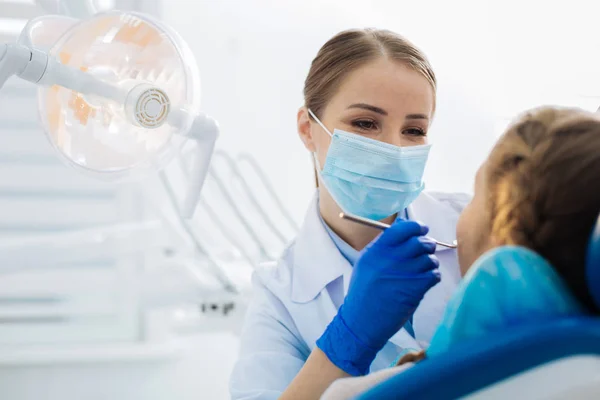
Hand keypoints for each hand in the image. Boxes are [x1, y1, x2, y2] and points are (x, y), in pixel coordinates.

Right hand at [317, 220, 439, 374]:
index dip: (416, 226)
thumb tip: (404, 226)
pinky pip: (434, 275)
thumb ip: (383, 244)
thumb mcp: (366, 262)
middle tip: (426, 249)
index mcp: (377, 250)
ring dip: (430, 262)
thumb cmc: (364, 291)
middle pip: (420, 241)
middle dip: (427, 244)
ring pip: (430, 259)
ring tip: (423, 269)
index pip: (403, 228)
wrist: (363, 320)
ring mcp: (404, 274)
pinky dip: (433, 276)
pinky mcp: (416, 289)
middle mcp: (391, 259)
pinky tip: (425, 281)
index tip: (421, 229)